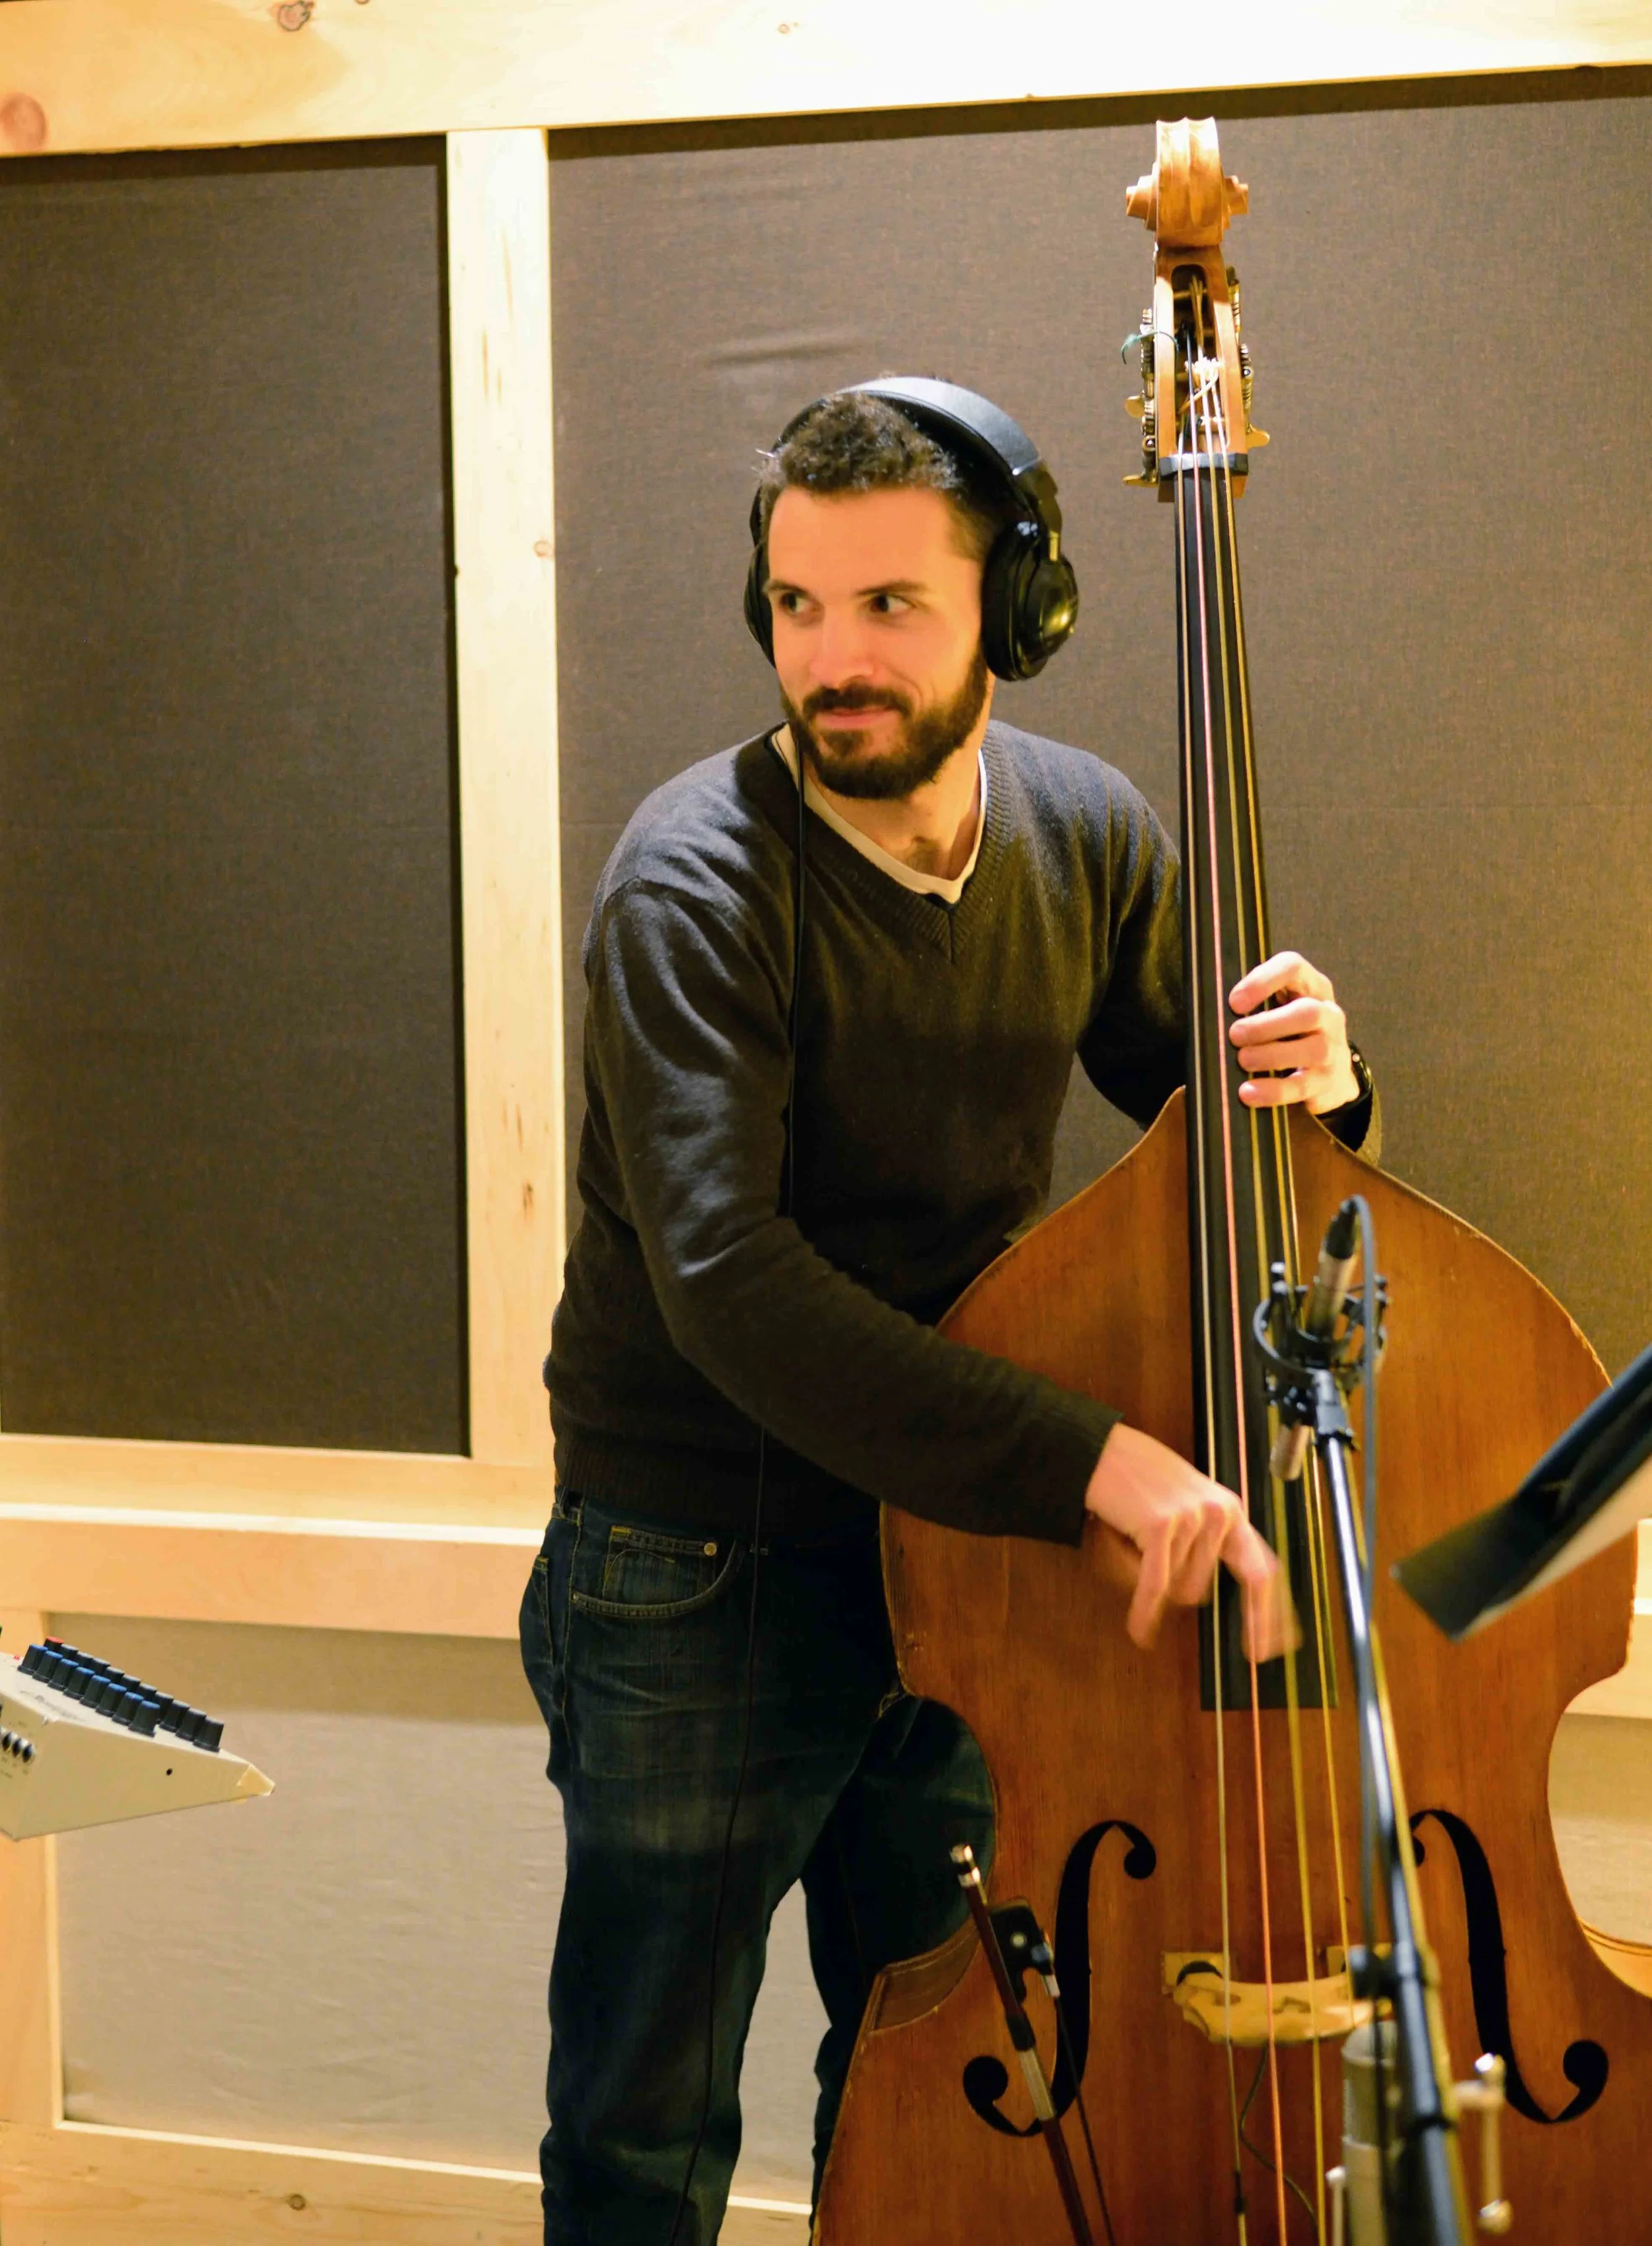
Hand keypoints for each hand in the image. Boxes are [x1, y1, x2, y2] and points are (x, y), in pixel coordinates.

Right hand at [1084, 1424, 1295, 1660]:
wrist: (1103, 1452)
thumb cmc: (1141, 1481)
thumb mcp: (1189, 1507)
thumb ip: (1209, 1545)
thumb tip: (1208, 1598)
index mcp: (1231, 1511)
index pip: (1262, 1573)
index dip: (1269, 1616)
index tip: (1267, 1649)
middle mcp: (1219, 1515)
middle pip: (1200, 1590)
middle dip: (1169, 1586)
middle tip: (1146, 1569)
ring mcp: (1192, 1520)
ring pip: (1175, 1589)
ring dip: (1146, 1576)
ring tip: (1131, 1539)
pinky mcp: (1161, 1527)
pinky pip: (1154, 1587)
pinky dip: (1144, 1611)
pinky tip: (1139, 1630)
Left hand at [1228, 950, 1359, 1114]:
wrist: (1329, 1075)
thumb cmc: (1289, 1035)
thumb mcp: (1276, 1010)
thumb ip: (1252, 1005)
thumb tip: (1210, 1011)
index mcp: (1311, 987)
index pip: (1293, 968)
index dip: (1263, 981)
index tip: (1234, 1002)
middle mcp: (1328, 1014)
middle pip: (1308, 1012)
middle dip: (1267, 1024)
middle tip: (1235, 1035)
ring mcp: (1333, 1048)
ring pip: (1313, 1049)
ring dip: (1271, 1056)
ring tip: (1242, 1061)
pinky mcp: (1329, 1081)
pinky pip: (1303, 1086)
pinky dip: (1273, 1090)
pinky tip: (1248, 1092)